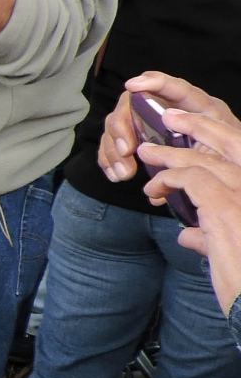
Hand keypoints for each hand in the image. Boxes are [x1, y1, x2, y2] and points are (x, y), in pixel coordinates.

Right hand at [100, 74, 240, 181]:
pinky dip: (110, 160)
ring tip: (124, 174)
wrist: (224, 176)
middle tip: (126, 151)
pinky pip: (113, 146)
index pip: (177, 88)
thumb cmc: (227, 161)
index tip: (132, 85)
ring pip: (118, 126)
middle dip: (123, 127)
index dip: (155, 82)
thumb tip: (164, 137)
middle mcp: (168, 110)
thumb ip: (199, 146)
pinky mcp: (138, 142)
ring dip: (113, 150)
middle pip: (133, 105)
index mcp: (198, 108)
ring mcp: (149, 125)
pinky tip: (116, 175)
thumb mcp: (222, 152)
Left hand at [137, 144, 240, 310]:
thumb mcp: (229, 252)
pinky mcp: (225, 209)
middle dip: (197, 128)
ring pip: (206, 161)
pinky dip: (168, 179)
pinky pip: (191, 179)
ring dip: (171, 156)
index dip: (217, 138)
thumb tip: (188, 235)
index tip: (193, 132)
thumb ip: (210, 237)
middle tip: (168, 125)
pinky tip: (154, 189)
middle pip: (229, 146)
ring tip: (147, 152)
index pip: (240, 154)